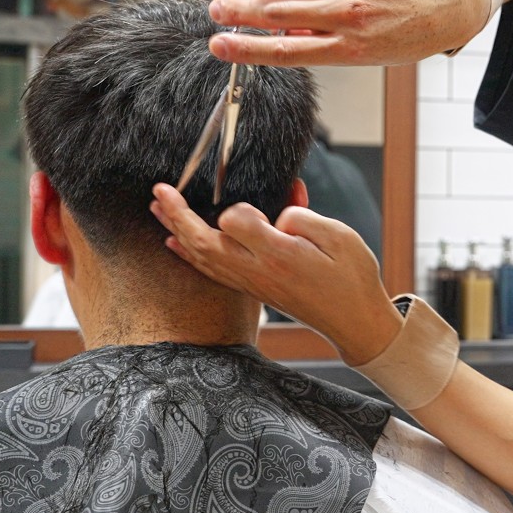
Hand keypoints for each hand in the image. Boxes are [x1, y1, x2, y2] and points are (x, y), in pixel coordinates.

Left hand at [149, 183, 401, 363]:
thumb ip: (302, 218)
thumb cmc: (352, 277)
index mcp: (278, 255)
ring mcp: (252, 284)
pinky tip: (176, 245)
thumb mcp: (339, 236)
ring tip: (157, 210)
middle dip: (178, 215)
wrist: (356, 322)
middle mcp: (258, 272)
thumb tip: (275, 216)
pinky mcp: (254, 290)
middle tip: (160, 191)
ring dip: (176, 231)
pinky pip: (212, 272)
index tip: (257, 202)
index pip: (236, 221)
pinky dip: (189, 255)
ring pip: (202, 257)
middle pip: (204, 242)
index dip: (240, 207)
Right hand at [207, 0, 487, 66]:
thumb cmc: (404, 37)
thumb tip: (278, 37)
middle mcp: (348, 16)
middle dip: (241, 13)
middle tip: (213, 11)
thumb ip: (322, 46)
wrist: (448, 7)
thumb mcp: (366, 57)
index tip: (218, 45)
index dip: (247, 49)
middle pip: (280, 14)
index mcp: (348, 49)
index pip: (285, 51)